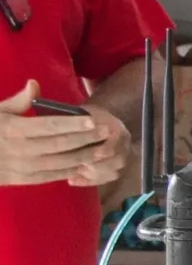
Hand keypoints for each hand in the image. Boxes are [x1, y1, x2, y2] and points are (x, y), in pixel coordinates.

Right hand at [0, 80, 120, 186]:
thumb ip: (17, 101)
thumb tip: (34, 84)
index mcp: (12, 129)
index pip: (48, 126)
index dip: (72, 124)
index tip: (92, 120)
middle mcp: (18, 149)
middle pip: (58, 145)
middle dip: (85, 139)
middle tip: (105, 132)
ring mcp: (20, 167)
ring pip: (58, 163)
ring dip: (82, 157)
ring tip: (101, 149)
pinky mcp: (21, 180)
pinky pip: (50, 176)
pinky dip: (69, 171)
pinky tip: (84, 164)